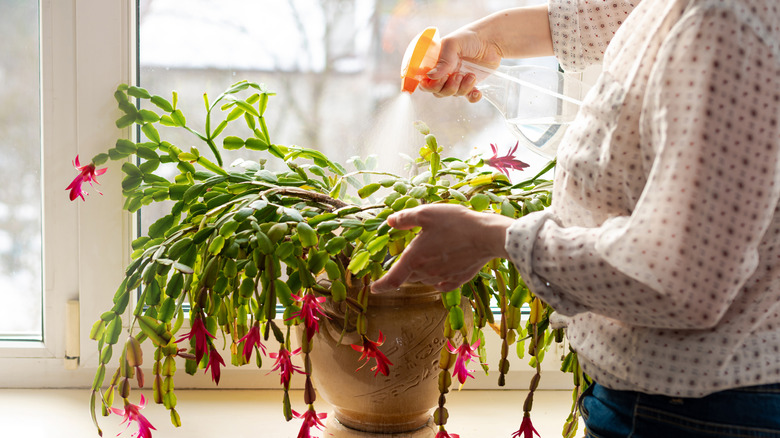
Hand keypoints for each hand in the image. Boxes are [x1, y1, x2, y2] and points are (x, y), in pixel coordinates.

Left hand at [371, 204, 513, 292]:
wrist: (487, 236)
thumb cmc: (456, 223)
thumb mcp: (426, 213)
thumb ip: (405, 218)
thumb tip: (390, 222)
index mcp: (414, 258)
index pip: (392, 279)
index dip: (380, 286)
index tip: (373, 288)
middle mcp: (426, 272)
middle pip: (409, 277)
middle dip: (405, 270)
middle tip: (411, 255)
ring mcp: (443, 278)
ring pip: (425, 279)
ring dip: (422, 271)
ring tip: (431, 254)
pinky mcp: (458, 280)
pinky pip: (442, 284)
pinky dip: (438, 279)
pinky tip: (443, 269)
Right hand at [416, 6, 553, 102]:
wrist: (492, 40)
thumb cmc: (470, 38)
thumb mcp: (453, 44)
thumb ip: (443, 60)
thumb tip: (431, 76)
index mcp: (436, 64)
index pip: (425, 81)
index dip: (428, 85)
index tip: (438, 80)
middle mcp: (444, 73)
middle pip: (438, 92)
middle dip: (448, 87)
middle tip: (458, 76)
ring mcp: (457, 80)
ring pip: (453, 94)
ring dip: (462, 88)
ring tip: (471, 75)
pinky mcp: (471, 85)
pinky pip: (468, 97)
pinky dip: (473, 97)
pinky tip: (477, 91)